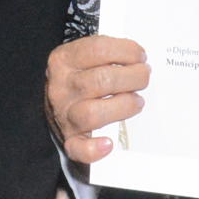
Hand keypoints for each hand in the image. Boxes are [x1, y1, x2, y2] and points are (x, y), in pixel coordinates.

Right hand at [47, 35, 147, 163]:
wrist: (54, 105)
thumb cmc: (77, 78)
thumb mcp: (82, 57)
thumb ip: (105, 54)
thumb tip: (138, 58)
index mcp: (63, 60)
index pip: (98, 49)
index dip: (126, 51)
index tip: (140, 56)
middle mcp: (61, 87)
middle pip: (101, 81)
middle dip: (133, 77)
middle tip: (143, 77)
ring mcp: (64, 114)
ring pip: (93, 113)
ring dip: (123, 106)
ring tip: (137, 101)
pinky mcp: (69, 138)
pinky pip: (78, 148)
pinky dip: (94, 149)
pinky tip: (109, 143)